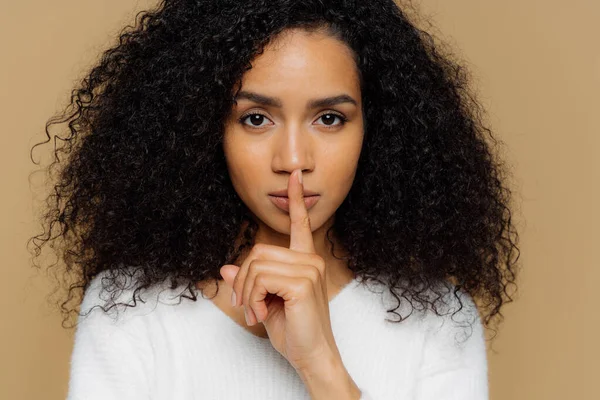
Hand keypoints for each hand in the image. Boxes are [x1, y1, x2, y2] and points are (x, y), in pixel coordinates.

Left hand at [219, 169, 341, 373]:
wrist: (311, 356)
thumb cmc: (294, 331)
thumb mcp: (264, 303)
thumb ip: (249, 283)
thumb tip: (226, 268)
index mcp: (305, 261)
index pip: (301, 224)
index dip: (296, 200)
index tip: (296, 178)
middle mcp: (310, 260)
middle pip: (258, 251)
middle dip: (244, 281)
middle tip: (246, 305)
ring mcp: (309, 269)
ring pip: (256, 265)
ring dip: (246, 293)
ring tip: (254, 312)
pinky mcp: (302, 282)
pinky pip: (260, 278)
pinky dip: (251, 298)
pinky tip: (260, 313)